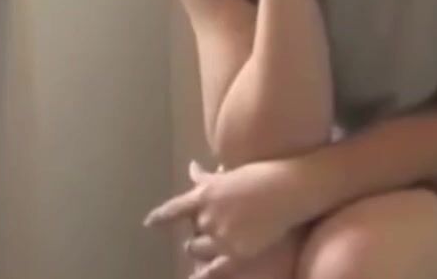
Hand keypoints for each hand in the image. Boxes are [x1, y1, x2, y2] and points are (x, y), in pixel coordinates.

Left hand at [144, 159, 312, 277]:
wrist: (287, 189)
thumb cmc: (261, 175)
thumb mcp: (230, 174)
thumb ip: (207, 177)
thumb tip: (192, 167)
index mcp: (204, 195)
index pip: (174, 209)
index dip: (160, 218)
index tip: (149, 223)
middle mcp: (207, 217)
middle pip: (191, 236)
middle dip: (198, 237)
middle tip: (212, 235)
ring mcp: (220, 236)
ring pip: (199, 252)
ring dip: (203, 252)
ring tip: (213, 251)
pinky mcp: (236, 253)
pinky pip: (213, 271)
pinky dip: (202, 277)